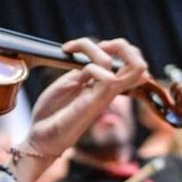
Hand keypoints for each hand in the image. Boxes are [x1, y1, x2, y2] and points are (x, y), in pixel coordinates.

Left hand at [17, 38, 147, 180]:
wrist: (40, 136)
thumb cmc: (53, 112)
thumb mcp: (68, 83)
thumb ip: (84, 70)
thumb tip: (94, 59)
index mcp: (104, 84)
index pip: (132, 65)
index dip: (120, 48)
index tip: (94, 46)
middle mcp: (109, 91)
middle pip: (140, 65)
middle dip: (122, 45)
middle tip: (99, 46)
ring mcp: (103, 97)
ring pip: (130, 68)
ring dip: (97, 49)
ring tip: (72, 49)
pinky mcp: (93, 104)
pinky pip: (107, 79)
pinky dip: (90, 67)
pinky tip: (71, 72)